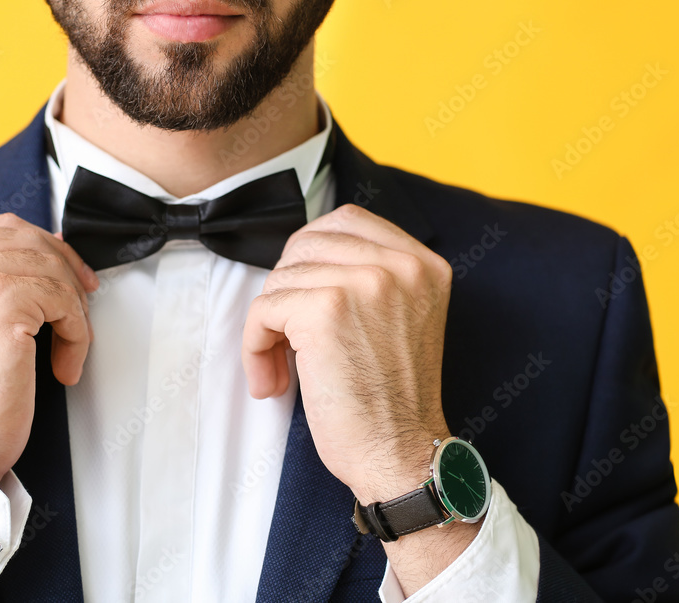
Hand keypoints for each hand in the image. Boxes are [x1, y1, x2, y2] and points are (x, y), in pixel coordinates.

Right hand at [0, 213, 98, 483]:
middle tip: (78, 311)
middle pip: (31, 240)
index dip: (48, 251)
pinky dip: (76, 333)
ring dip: (72, 310)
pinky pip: (62, 300)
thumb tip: (50, 247)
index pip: (3, 229)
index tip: (72, 279)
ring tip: (65, 348)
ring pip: (51, 268)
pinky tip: (63, 364)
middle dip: (66, 274)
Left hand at [241, 204, 452, 504]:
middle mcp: (400, 265)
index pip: (345, 221)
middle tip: (289, 338)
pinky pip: (264, 309)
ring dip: (268, 325)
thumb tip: (300, 258)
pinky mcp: (326, 309)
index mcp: (422, 264)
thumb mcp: (400, 320)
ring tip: (283, 368)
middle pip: (305, 244)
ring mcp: (365, 282)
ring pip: (281, 277)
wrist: (401, 456)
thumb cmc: (391, 401)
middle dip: (286, 290)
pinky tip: (274, 380)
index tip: (302, 297)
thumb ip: (369, 278)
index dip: (309, 255)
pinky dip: (256, 346)